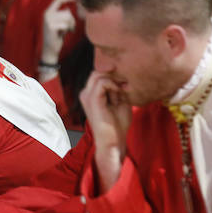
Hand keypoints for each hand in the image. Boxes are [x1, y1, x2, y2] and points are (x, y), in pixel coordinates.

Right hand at [39, 0, 76, 80]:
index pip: (58, 0)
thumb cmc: (56, 36)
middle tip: (69, 28)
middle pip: (67, 11)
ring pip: (67, 17)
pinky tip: (62, 34)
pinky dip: (67, 30)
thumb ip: (63, 14)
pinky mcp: (51, 27)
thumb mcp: (59, 22)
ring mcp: (48, 20)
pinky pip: (66, 25)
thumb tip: (72, 6)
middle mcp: (47, 14)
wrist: (49, 50)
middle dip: (72, 20)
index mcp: (48, 12)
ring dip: (70, 25)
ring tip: (66, 31)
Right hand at [80, 72, 132, 191]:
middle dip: (113, 75)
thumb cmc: (117, 125)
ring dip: (114, 80)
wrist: (113, 141)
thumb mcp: (120, 101)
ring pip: (99, 73)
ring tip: (121, 92)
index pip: (99, 74)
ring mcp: (87, 95)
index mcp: (90, 94)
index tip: (125, 86)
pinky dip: (113, 85)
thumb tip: (121, 75)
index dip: (113, 76)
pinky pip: (102, 81)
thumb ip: (118, 88)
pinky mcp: (92, 99)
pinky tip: (119, 95)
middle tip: (125, 87)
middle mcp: (86, 93)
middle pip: (98, 71)